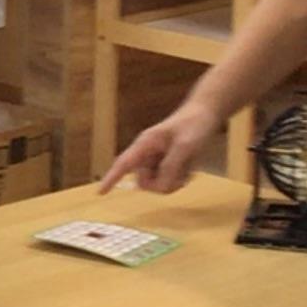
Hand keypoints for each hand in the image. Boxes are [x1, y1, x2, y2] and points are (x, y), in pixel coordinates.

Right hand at [100, 99, 219, 194]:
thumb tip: (161, 187)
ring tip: (188, 166)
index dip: (111, 178)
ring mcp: (158, 160)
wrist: (206, 113)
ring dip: (174, 181)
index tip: (100, 193)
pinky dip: (181, 178)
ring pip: (158, 184)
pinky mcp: (168, 164)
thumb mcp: (185, 145)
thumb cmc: (193, 124)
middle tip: (181, 176)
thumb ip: (171, 166)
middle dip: (162, 184)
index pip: (123, 164)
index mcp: (145, 144)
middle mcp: (148, 154)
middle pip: (145, 182)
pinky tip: (190, 166)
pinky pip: (169, 181)